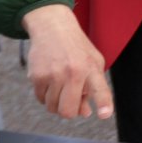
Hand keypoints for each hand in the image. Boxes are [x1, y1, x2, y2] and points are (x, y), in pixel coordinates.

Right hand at [21, 4, 111, 119]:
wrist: (53, 27)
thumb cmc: (76, 48)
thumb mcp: (92, 63)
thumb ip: (92, 89)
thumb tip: (85, 113)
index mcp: (92, 68)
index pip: (100, 89)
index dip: (103, 104)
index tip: (104, 114)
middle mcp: (74, 72)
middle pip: (68, 111)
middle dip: (69, 111)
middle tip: (69, 101)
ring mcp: (54, 74)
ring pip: (52, 107)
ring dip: (55, 102)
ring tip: (59, 85)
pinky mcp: (37, 75)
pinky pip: (40, 99)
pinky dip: (45, 95)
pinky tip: (49, 80)